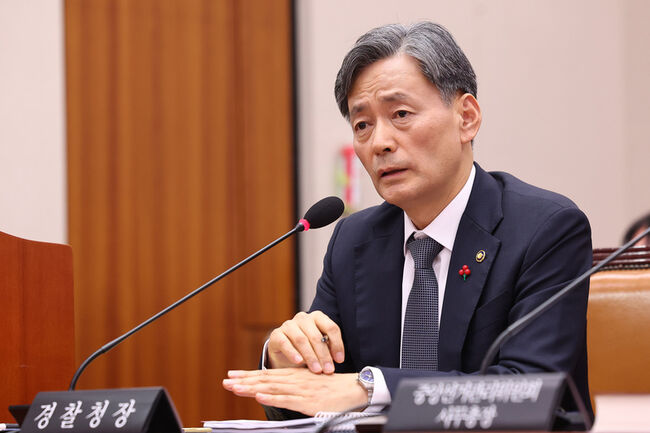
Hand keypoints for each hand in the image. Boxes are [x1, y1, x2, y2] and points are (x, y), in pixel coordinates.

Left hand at [222, 368, 365, 415]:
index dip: (248, 375)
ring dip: (252, 387)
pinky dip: (272, 397)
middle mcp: (295, 380)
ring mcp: (300, 390)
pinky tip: (259, 396)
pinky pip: (286, 399)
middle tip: (226, 381)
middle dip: (244, 380)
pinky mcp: (307, 400)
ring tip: (235, 387)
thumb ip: (294, 386)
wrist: (354, 390)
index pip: (267, 375)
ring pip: (271, 388)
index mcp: (295, 376)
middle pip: (265, 380)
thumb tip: (277, 389)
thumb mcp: (311, 383)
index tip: (232, 375)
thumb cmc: (333, 388)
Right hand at [267, 311, 344, 373]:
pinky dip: (292, 353)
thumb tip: (337, 360)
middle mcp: (303, 318)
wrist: (285, 354)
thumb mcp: (320, 348)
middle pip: (316, 336)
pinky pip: (285, 343)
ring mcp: (288, 325)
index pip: (331, 328)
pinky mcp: (276, 334)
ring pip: (301, 339)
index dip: (337, 344)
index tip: (339, 360)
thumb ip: (328, 349)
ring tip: (316, 370)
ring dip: (310, 356)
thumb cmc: (307, 350)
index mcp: (317, 317)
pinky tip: (299, 362)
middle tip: (328, 370)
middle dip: (324, 355)